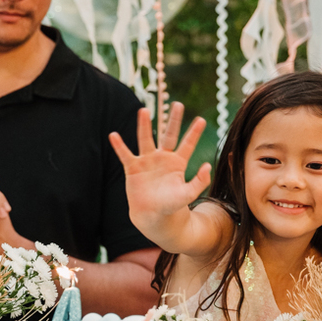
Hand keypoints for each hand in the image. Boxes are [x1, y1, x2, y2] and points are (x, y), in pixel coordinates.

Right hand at [108, 102, 211, 224]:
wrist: (153, 216)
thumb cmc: (171, 205)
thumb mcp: (188, 195)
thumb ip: (200, 182)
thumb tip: (208, 165)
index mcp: (177, 163)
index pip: (187, 144)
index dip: (194, 133)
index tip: (202, 120)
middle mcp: (163, 158)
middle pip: (169, 135)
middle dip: (173, 120)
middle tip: (178, 104)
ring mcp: (147, 161)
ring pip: (146, 139)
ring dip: (145, 126)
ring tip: (143, 111)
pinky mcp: (133, 168)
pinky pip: (125, 154)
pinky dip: (119, 146)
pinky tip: (114, 135)